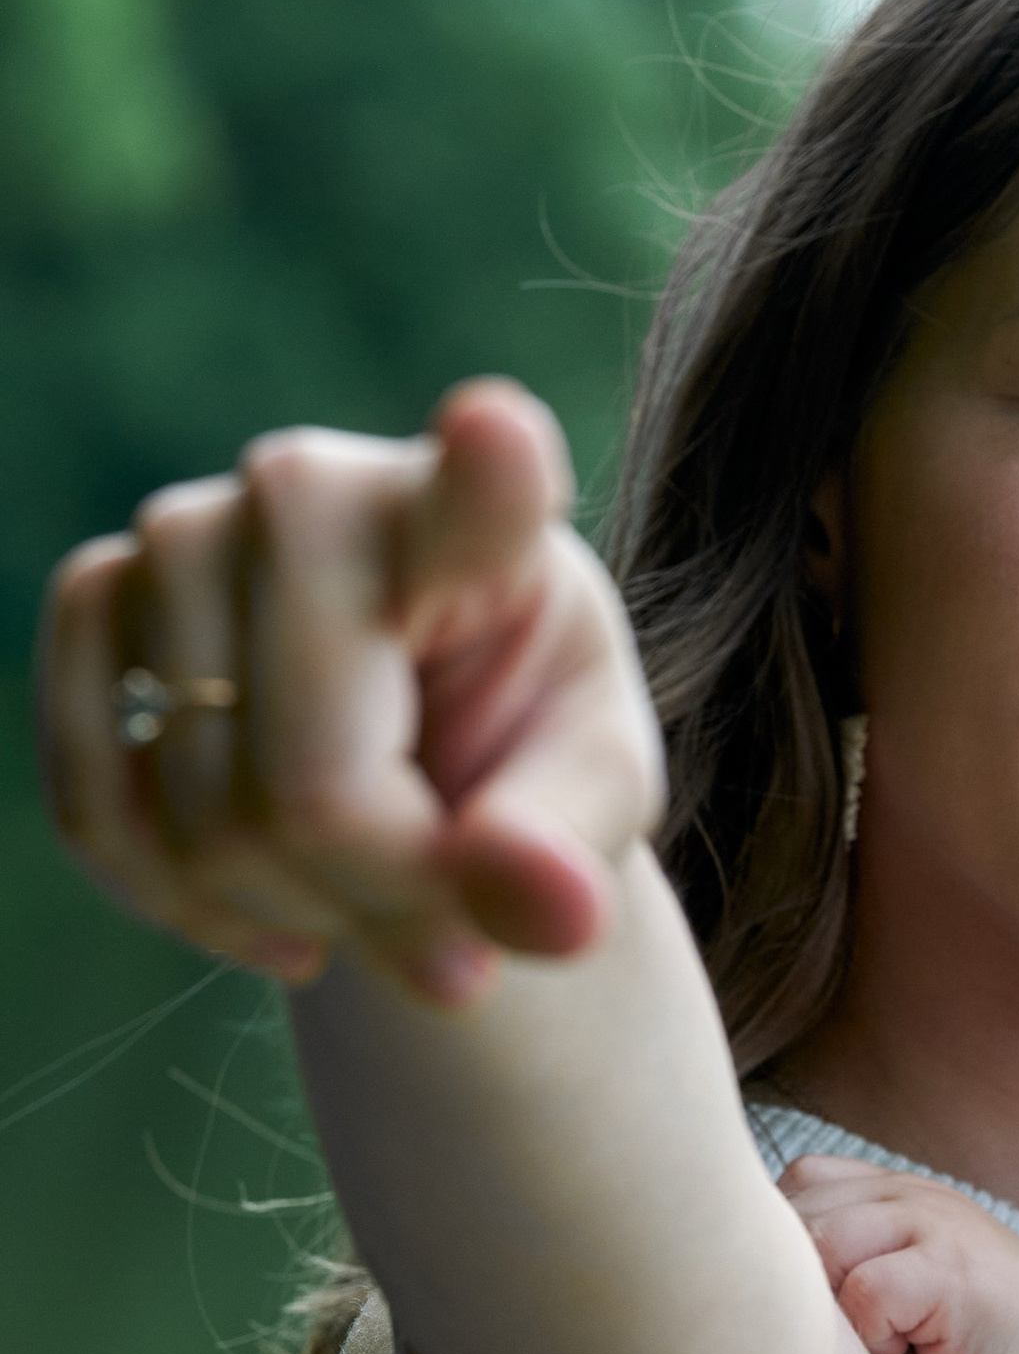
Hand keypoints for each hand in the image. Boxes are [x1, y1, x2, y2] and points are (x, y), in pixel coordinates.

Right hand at [37, 378, 663, 1007]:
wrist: (423, 751)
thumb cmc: (530, 755)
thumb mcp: (592, 803)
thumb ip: (571, 855)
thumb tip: (546, 917)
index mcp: (484, 520)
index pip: (486, 490)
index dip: (489, 469)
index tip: (500, 429)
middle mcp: (311, 487)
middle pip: (312, 793)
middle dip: (383, 904)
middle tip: (449, 924)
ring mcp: (179, 531)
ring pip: (203, 827)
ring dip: (299, 912)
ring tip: (374, 888)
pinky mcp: (91, 596)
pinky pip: (102, 819)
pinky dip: (191, 906)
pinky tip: (284, 908)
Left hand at [780, 1154, 1018, 1353]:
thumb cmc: (969, 1331)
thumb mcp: (905, 1270)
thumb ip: (849, 1252)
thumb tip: (760, 1274)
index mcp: (890, 1191)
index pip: (799, 1181)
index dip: (786, 1239)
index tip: (809, 1297)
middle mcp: (906, 1196)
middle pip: (797, 1216)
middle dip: (798, 1284)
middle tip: (842, 1331)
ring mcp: (929, 1225)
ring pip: (822, 1244)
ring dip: (833, 1307)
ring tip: (876, 1336)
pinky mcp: (945, 1271)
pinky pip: (864, 1292)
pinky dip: (873, 1333)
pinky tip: (907, 1348)